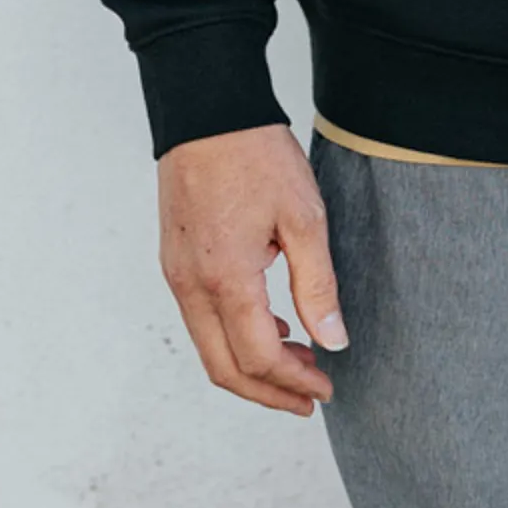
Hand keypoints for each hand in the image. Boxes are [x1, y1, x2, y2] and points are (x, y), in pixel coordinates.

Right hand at [157, 123, 348, 415]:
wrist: (207, 110)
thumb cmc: (255, 154)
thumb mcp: (303, 216)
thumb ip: (317, 284)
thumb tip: (333, 340)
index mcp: (226, 279)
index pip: (259, 358)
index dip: (295, 382)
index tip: (326, 388)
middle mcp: (191, 285)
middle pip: (225, 368)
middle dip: (269, 392)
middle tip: (310, 397)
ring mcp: (177, 274)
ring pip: (209, 347)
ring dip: (251, 365)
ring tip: (298, 361)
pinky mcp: (174, 260)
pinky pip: (200, 319)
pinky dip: (232, 335)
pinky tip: (268, 322)